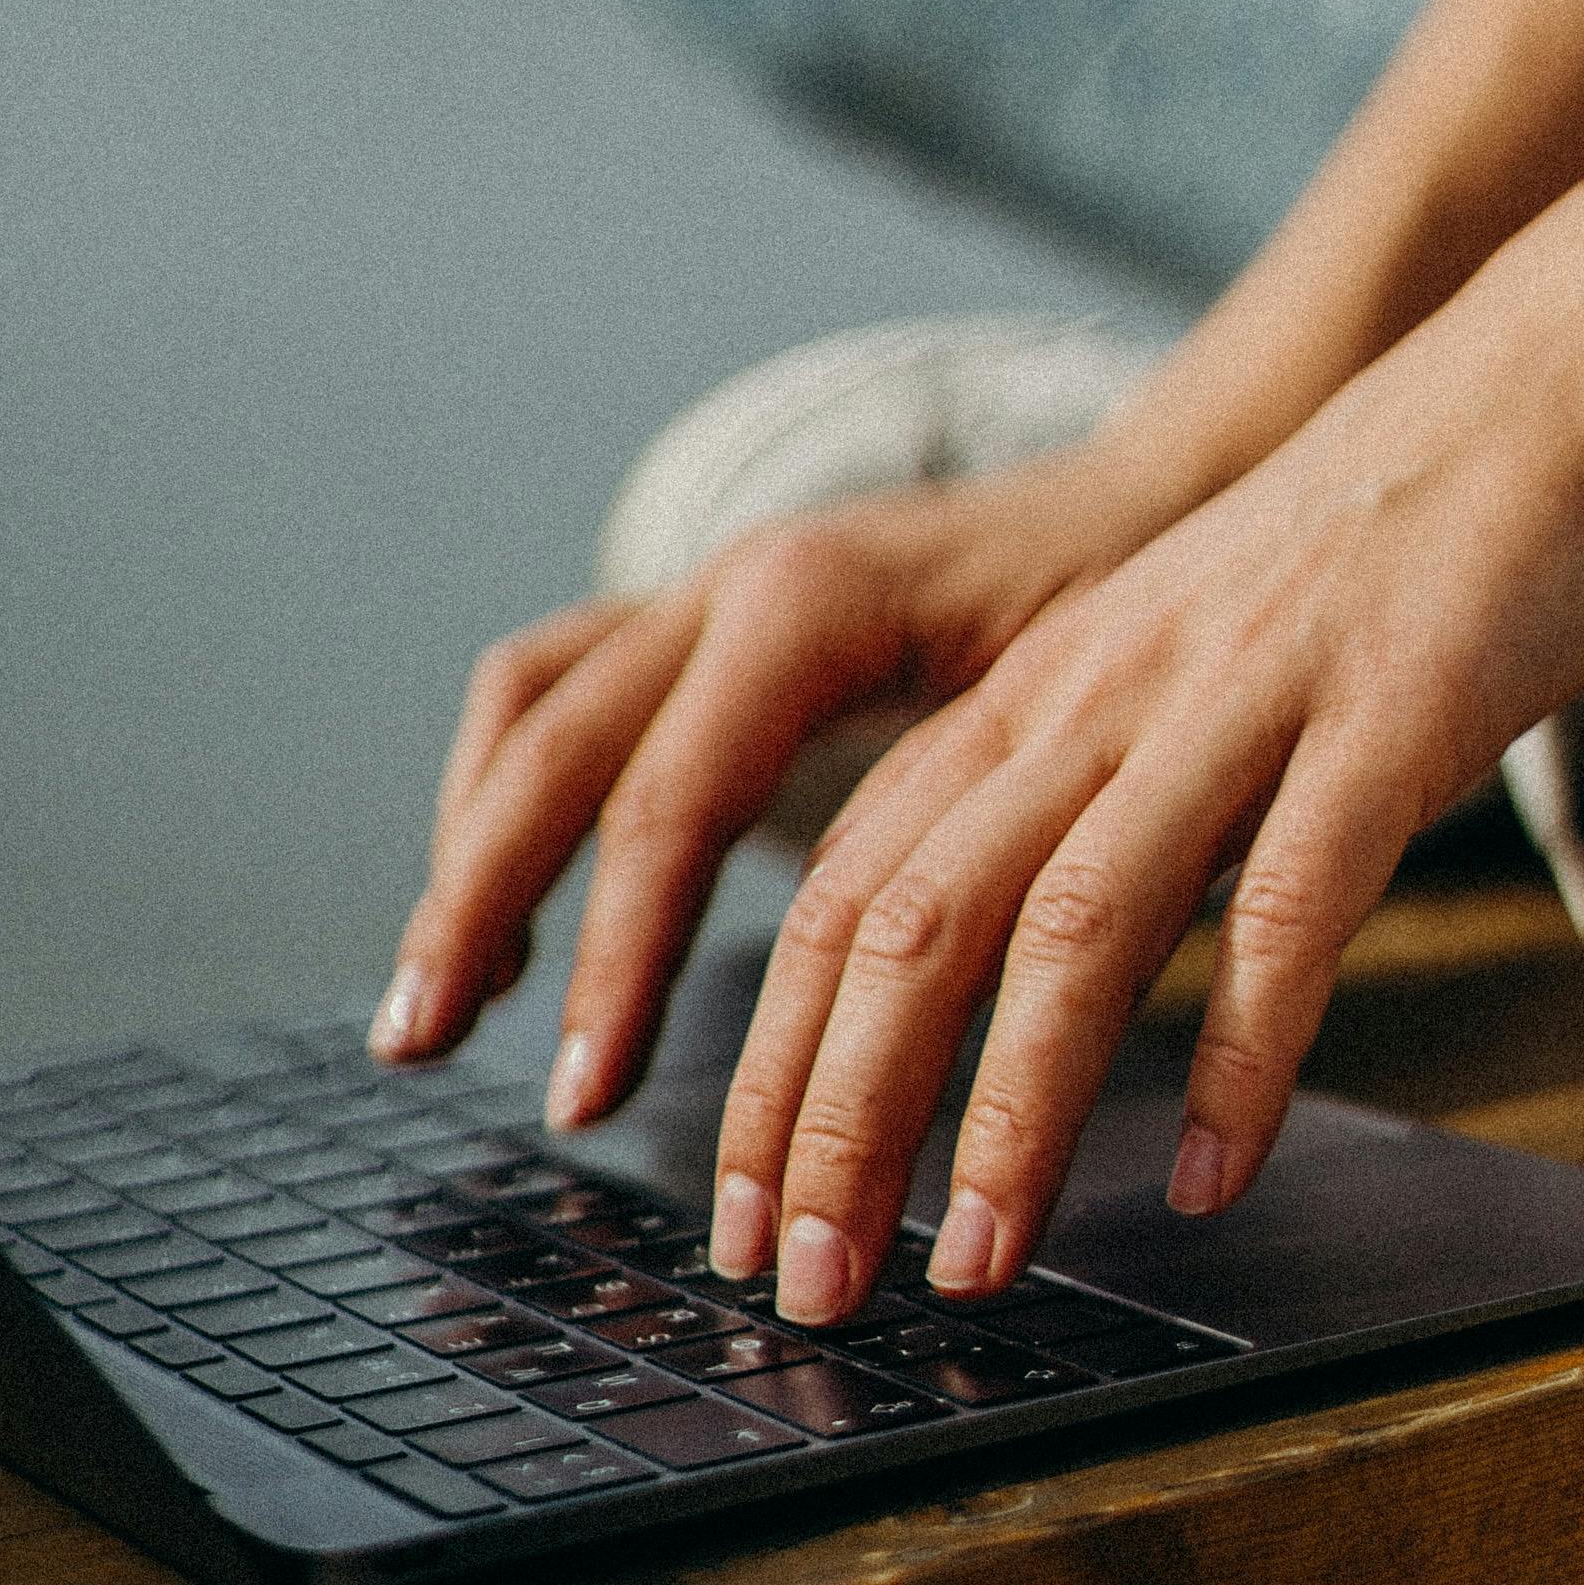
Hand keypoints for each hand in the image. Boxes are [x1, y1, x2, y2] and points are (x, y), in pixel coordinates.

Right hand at [372, 437, 1173, 1097]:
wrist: (1158, 489)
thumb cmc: (1136, 606)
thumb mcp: (1074, 707)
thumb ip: (988, 831)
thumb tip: (934, 1018)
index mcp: (817, 603)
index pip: (672, 796)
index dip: (617, 956)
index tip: (589, 1095)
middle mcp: (739, 579)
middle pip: (558, 744)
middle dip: (477, 899)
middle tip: (426, 1047)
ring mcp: (713, 589)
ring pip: (534, 703)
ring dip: (468, 845)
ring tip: (441, 1000)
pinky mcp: (712, 616)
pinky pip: (564, 688)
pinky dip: (510, 796)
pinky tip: (518, 918)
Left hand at [698, 241, 1583, 1324]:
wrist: (1564, 375)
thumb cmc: (1386, 545)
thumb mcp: (1195, 668)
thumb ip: (1108, 806)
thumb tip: (1014, 1001)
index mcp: (1048, 682)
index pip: (852, 889)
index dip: (780, 1064)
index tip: (744, 1218)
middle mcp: (1109, 686)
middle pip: (911, 915)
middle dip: (835, 1117)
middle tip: (806, 1287)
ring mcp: (1243, 692)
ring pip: (1070, 918)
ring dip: (1008, 1110)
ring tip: (978, 1265)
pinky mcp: (1389, 710)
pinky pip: (1291, 897)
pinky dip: (1241, 1045)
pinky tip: (1213, 1169)